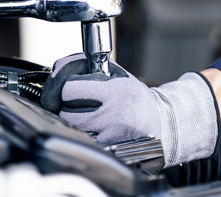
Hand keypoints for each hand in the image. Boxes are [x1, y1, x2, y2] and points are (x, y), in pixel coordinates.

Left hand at [41, 54, 220, 166]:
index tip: (67, 88)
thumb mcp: (117, 75)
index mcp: (116, 90)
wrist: (163, 125)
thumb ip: (86, 69)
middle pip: (65, 112)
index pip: (68, 89)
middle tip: (75, 104)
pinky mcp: (111, 152)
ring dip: (72, 123)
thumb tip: (57, 69)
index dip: (62, 87)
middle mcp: (115, 114)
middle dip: (64, 107)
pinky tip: (93, 131)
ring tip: (87, 117)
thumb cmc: (135, 98)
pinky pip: (83, 143)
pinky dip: (82, 137)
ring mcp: (112, 136)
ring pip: (72, 129)